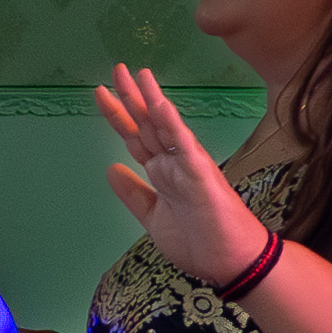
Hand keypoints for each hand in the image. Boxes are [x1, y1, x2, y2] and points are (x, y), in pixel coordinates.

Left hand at [93, 65, 266, 287]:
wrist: (230, 263)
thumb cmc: (198, 241)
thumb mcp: (152, 217)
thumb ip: (133, 193)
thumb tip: (111, 169)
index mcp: (162, 173)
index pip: (136, 136)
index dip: (118, 115)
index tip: (102, 92)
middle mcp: (174, 163)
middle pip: (148, 124)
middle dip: (131, 97)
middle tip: (117, 69)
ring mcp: (188, 167)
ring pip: (167, 127)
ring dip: (153, 100)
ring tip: (140, 76)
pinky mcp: (202, 176)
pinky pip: (185, 146)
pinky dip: (173, 125)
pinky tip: (161, 105)